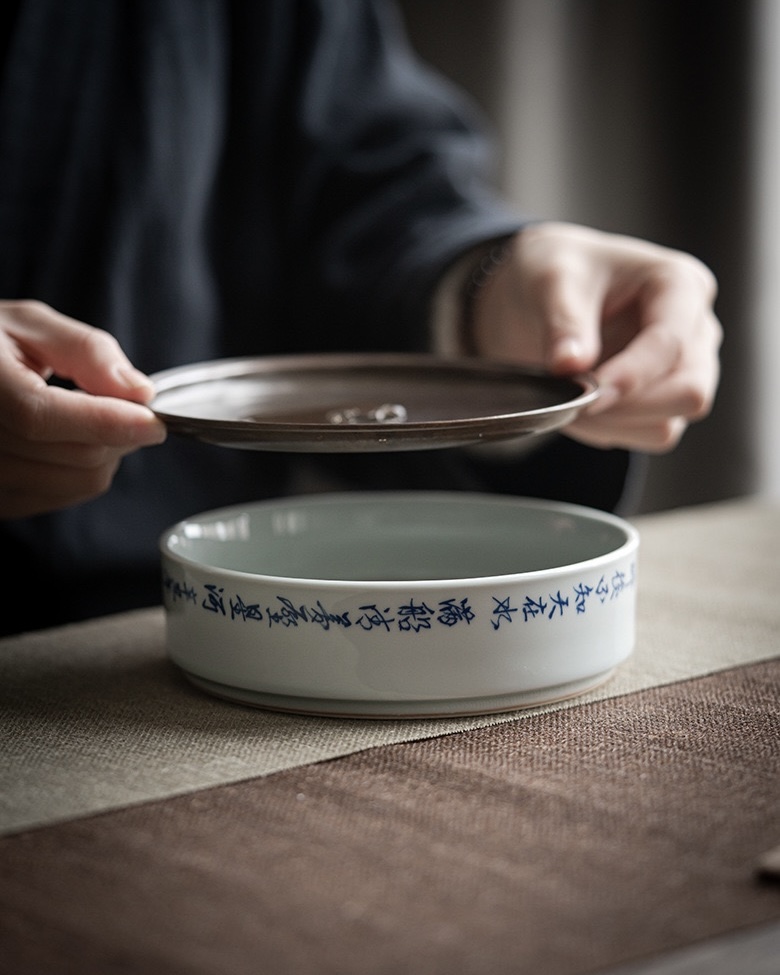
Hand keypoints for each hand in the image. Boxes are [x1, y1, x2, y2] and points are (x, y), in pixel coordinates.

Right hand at [0, 300, 166, 517]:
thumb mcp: (31, 326)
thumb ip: (85, 351)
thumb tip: (137, 391)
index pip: (41, 417)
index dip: (105, 421)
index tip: (153, 420)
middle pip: (74, 455)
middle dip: (119, 431)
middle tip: (124, 405)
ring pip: (79, 482)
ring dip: (107, 452)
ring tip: (90, 418)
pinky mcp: (1, 501)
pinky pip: (67, 498)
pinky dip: (87, 471)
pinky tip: (73, 442)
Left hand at [471, 222, 721, 451]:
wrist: (538, 295)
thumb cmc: (557, 272)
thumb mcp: (551, 279)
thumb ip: (563, 321)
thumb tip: (571, 365)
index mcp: (679, 284)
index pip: (672, 344)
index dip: (630, 376)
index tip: (586, 392)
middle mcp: (694, 328)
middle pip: (689, 392)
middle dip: (628, 406)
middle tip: (575, 401)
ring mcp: (684, 369)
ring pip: (669, 423)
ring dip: (614, 424)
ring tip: (568, 401)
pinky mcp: (662, 400)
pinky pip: (648, 434)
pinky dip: (611, 431)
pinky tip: (579, 409)